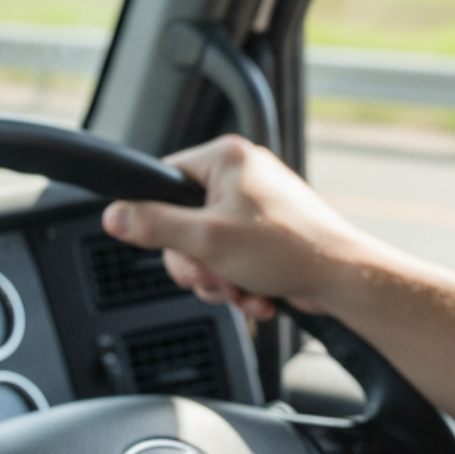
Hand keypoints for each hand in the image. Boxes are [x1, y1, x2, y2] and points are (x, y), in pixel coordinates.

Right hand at [102, 135, 374, 319]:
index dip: (161, 220)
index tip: (173, 246)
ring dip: (217, 278)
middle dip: (196, 262)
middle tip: (211, 276)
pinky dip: (238, 282)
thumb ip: (155, 226)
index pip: (164, 179)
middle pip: (182, 222)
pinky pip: (231, 258)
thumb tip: (113, 215)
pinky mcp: (266, 234)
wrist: (341, 279)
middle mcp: (240, 175)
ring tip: (240, 289)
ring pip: (206, 247)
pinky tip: (254, 295)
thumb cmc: (288, 249)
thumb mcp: (207, 239)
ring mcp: (255, 205)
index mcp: (225, 159)